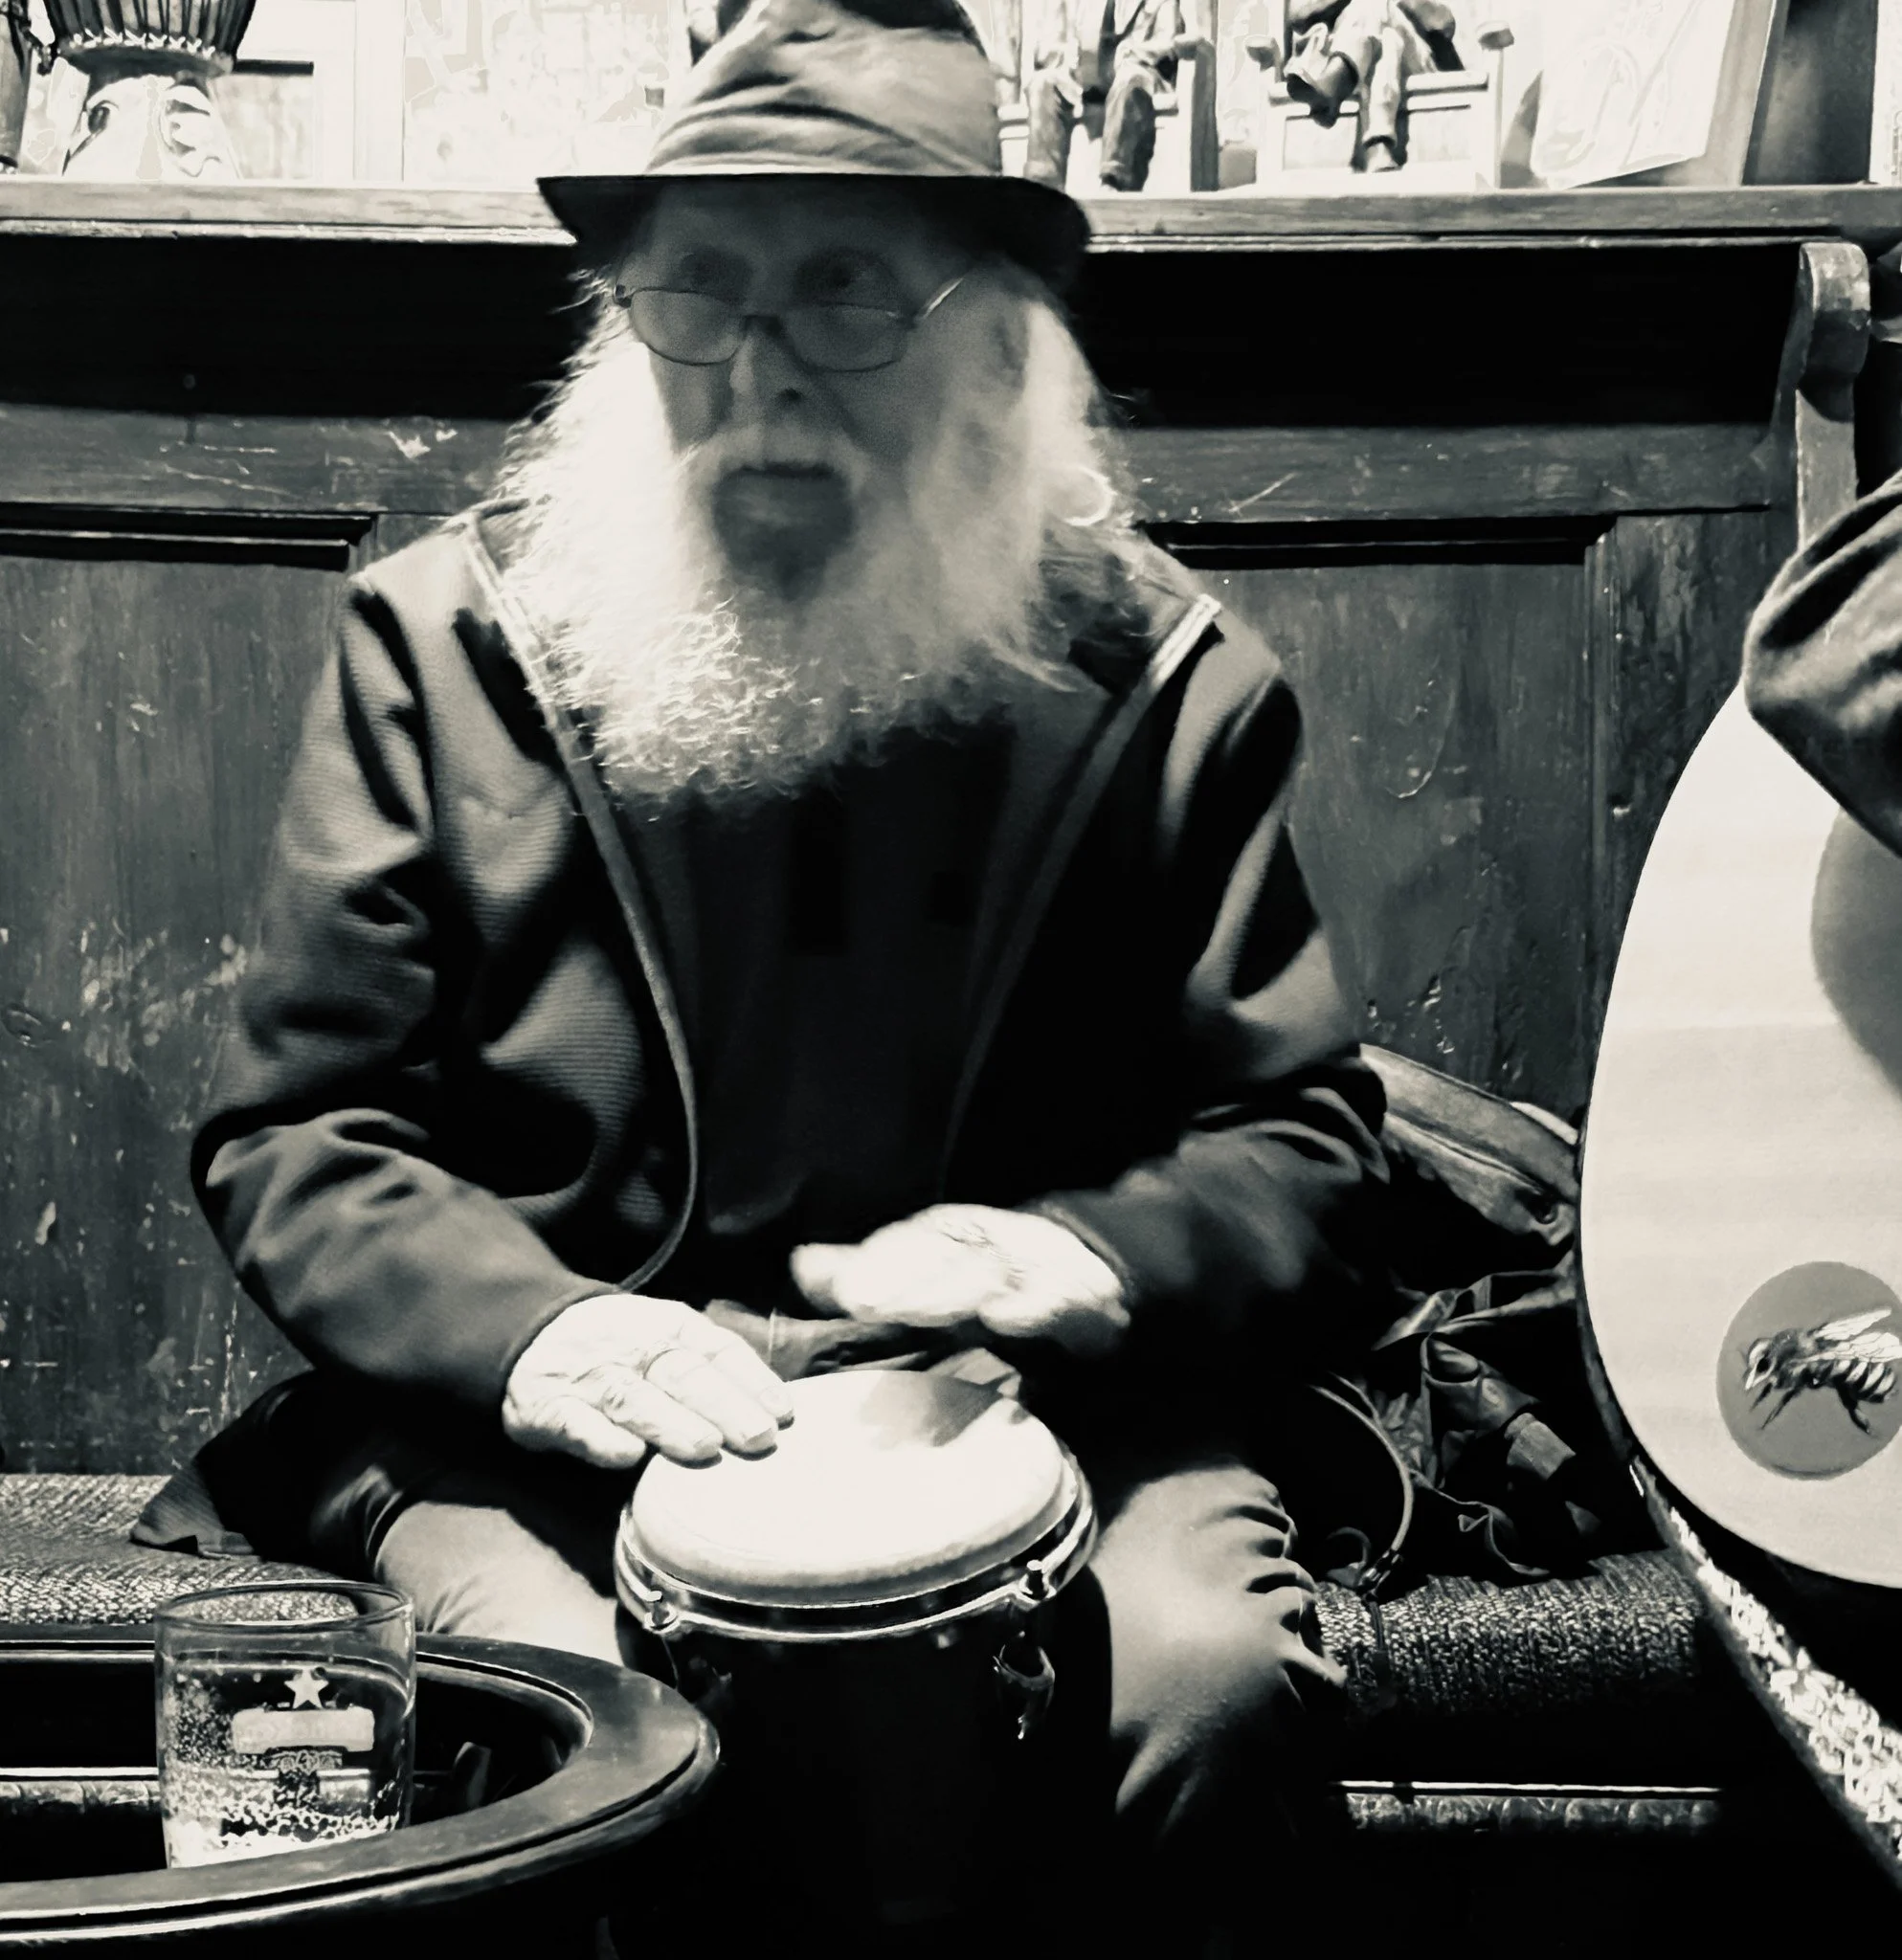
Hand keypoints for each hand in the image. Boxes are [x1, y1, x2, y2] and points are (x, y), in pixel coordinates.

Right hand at [502, 1294, 794, 1469]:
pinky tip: (627, 1457)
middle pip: (683, 1375)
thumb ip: (713, 1369)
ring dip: (670, 1423)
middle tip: (759, 1438)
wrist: (531, 1331)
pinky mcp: (547, 1408)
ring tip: (706, 1448)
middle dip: (724, 1406)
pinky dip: (600, 1439)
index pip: (718, 1350)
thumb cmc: (622, 1347)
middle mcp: (634, 1348)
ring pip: (634, 1398)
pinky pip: (575, 1423)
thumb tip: (778, 1413)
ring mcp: (590, 1377)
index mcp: (670, 1327)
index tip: (784, 1415)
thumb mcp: (668, 1338)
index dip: (752, 1381)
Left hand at [790, 1205, 1129, 1358]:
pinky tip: (1004, 1319)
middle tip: (864, 1304)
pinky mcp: (1077, 1297)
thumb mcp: (932, 1272)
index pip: (915, 1242)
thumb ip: (870, 1271)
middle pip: (946, 1260)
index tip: (845, 1292)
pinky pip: (1054, 1300)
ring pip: (991, 1276)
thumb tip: (800, 1263)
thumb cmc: (995, 1279)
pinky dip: (1031, 1307)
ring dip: (952, 1293)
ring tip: (912, 1312)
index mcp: (957, 1235)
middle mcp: (994, 1243)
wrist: (1095, 1274)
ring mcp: (1037, 1267)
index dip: (880, 1262)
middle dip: (905, 1282)